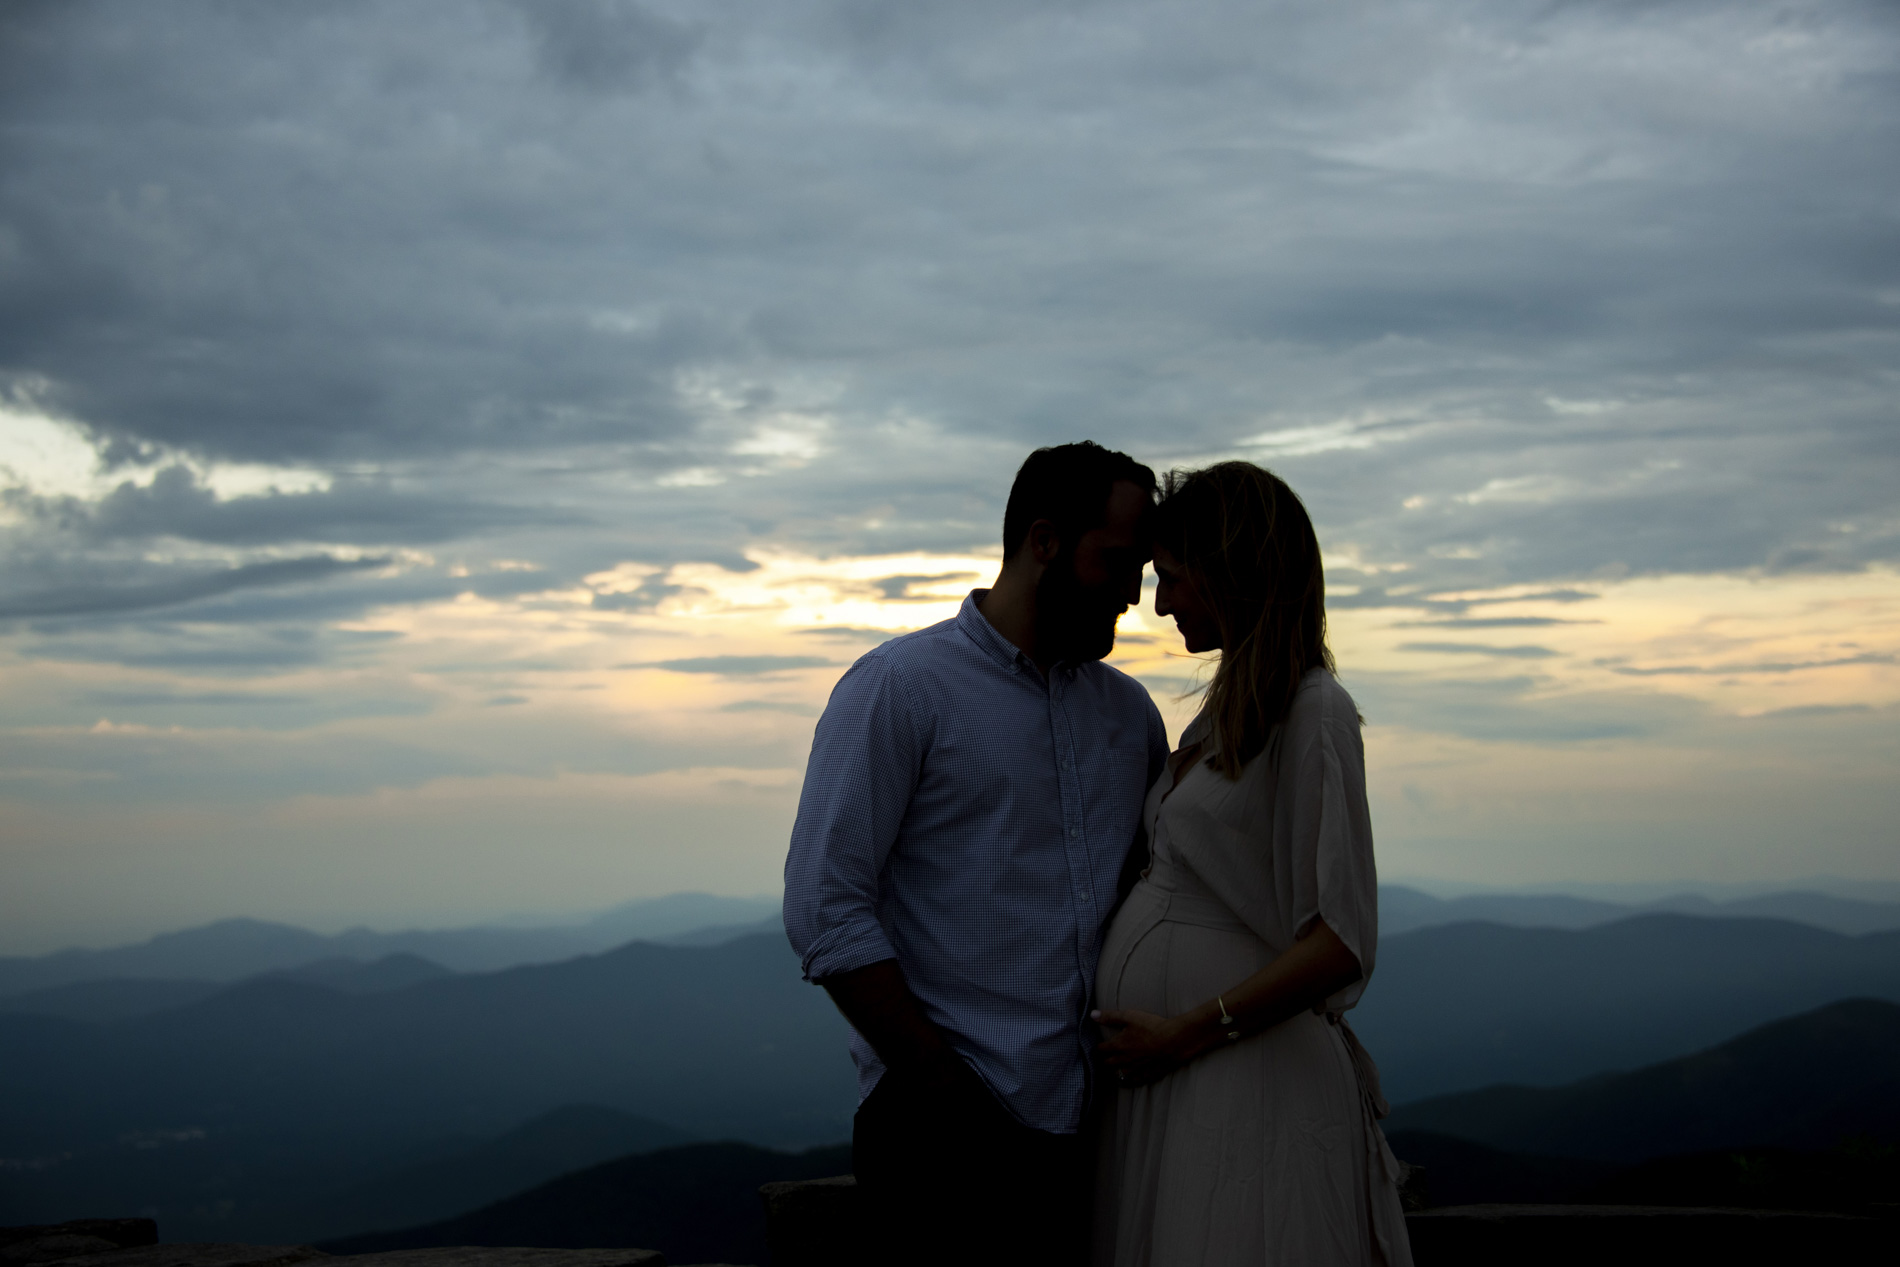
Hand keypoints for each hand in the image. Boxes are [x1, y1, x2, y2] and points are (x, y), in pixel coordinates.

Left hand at [1092, 1007, 1207, 1087]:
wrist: (1174, 1040)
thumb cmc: (1151, 1026)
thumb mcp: (1129, 1016)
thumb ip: (1110, 1016)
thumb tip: (1092, 1015)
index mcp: (1118, 1046)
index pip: (1101, 1050)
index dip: (1099, 1047)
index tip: (1099, 1047)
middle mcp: (1125, 1060)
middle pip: (1109, 1064)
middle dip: (1106, 1060)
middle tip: (1105, 1058)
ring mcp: (1137, 1070)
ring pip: (1121, 1074)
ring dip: (1118, 1071)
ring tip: (1116, 1069)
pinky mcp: (1149, 1074)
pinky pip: (1137, 1081)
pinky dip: (1133, 1079)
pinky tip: (1133, 1077)